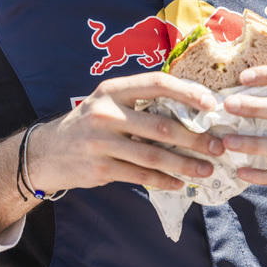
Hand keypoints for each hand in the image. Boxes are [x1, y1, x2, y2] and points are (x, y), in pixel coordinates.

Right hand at [0, 72, 224, 238]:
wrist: (47, 152)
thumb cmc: (90, 123)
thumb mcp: (109, 102)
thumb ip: (141, 103)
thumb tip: (191, 109)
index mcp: (113, 89)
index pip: (157, 83)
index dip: (187, 92)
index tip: (211, 104)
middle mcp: (106, 112)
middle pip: (160, 124)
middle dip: (194, 137)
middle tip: (218, 146)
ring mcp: (101, 141)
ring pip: (154, 155)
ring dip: (185, 164)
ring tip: (207, 169)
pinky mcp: (100, 168)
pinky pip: (140, 176)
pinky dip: (163, 180)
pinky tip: (180, 183)